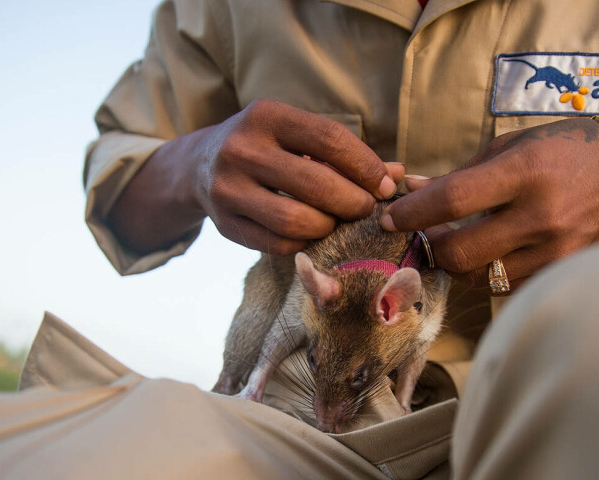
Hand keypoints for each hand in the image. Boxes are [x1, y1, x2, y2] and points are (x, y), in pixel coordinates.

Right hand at [195, 99, 400, 253]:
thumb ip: (346, 155)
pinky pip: (279, 244)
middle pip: (317, 185)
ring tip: (336, 221)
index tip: (385, 185)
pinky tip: (311, 233)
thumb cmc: (268, 148)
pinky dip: (305, 243)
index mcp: (267, 115)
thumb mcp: (299, 137)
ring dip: (329, 226)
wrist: (199, 166)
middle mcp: (242, 148)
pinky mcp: (225, 224)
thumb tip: (399, 174)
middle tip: (366, 209)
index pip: (330, 140)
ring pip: (297, 221)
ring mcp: (228, 188)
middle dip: (354, 202)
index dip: (366, 167)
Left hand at [380, 117, 598, 290]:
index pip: (453, 200)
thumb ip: (458, 175)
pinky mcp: (558, 272)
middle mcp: (540, 215)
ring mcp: (553, 250)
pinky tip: (486, 252)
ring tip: (455, 240)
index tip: (389, 218)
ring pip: (479, 277)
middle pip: (461, 253)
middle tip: (424, 234)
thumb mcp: (510, 147)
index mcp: (525, 172)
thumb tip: (407, 191)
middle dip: (431, 248)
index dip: (413, 213)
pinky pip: (503, 285)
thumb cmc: (560, 151)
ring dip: (457, 263)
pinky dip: (485, 272)